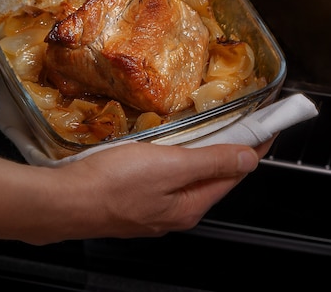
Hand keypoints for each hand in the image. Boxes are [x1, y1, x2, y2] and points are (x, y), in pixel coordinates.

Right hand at [0, 114, 272, 242]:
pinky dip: (179, 156)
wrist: (62, 201)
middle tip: (241, 119)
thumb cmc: (110, 183)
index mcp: (189, 204)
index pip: (235, 171)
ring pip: (191, 175)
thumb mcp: (167, 166)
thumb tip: (248, 158)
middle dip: (230, 147)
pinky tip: (170, 143)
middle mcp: (176, 210)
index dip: (254, 145)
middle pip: (214, 175)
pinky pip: (169, 175)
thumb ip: (210, 161)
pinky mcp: (135, 199)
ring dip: (205, 151)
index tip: (268, 125)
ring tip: (211, 126)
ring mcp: (154, 207)